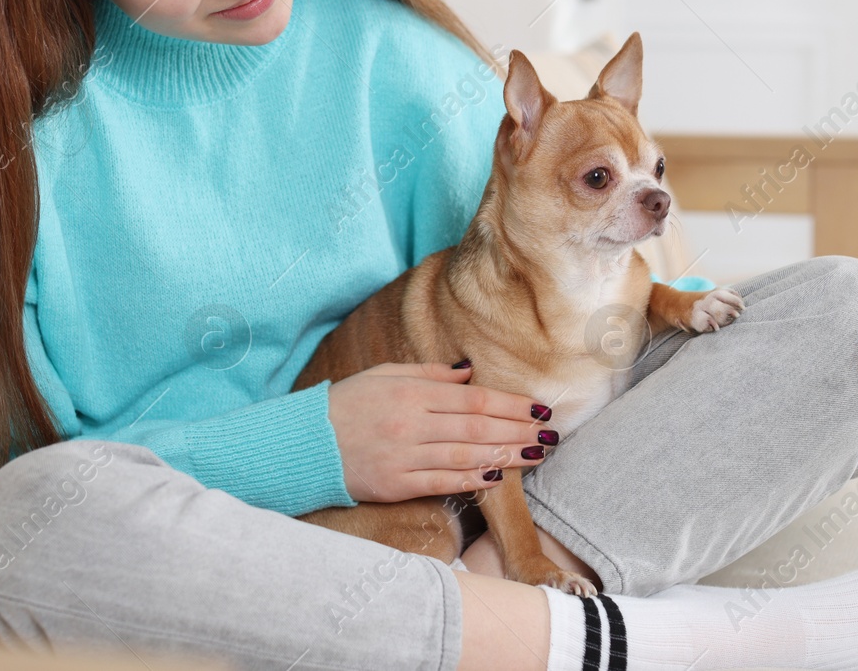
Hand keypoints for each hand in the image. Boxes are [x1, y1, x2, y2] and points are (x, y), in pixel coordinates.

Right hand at [325, 361, 557, 502]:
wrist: (306, 443)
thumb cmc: (348, 404)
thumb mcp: (385, 375)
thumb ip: (430, 373)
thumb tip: (471, 371)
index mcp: (411, 391)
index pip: (473, 398)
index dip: (510, 404)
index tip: (539, 407)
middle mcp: (411, 422)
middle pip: (477, 427)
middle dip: (518, 430)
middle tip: (551, 433)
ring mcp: (403, 455)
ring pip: (465, 455)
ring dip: (506, 455)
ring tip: (537, 454)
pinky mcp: (395, 485)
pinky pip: (442, 482)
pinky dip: (472, 480)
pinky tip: (497, 477)